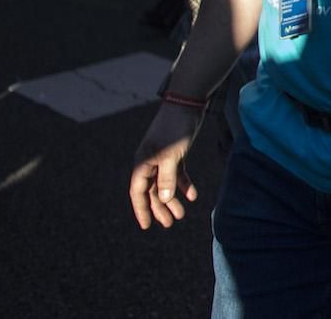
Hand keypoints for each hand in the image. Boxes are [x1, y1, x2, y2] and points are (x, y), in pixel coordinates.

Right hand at [128, 103, 201, 228]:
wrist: (187, 103)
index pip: (138, 192)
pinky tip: (192, 195)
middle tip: (170, 224)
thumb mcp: (172, 155)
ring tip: (181, 215)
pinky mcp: (175, 153)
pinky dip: (184, 184)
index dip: (142, 209)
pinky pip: (177, 174)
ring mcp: (163, 158)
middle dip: (160, 208)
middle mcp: (150, 162)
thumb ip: (167, 178)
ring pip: (165, 184)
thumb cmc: (175, 128)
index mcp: (143, 163)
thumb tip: (163, 199)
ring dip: (172, 199)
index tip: (147, 226)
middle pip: (152, 191)